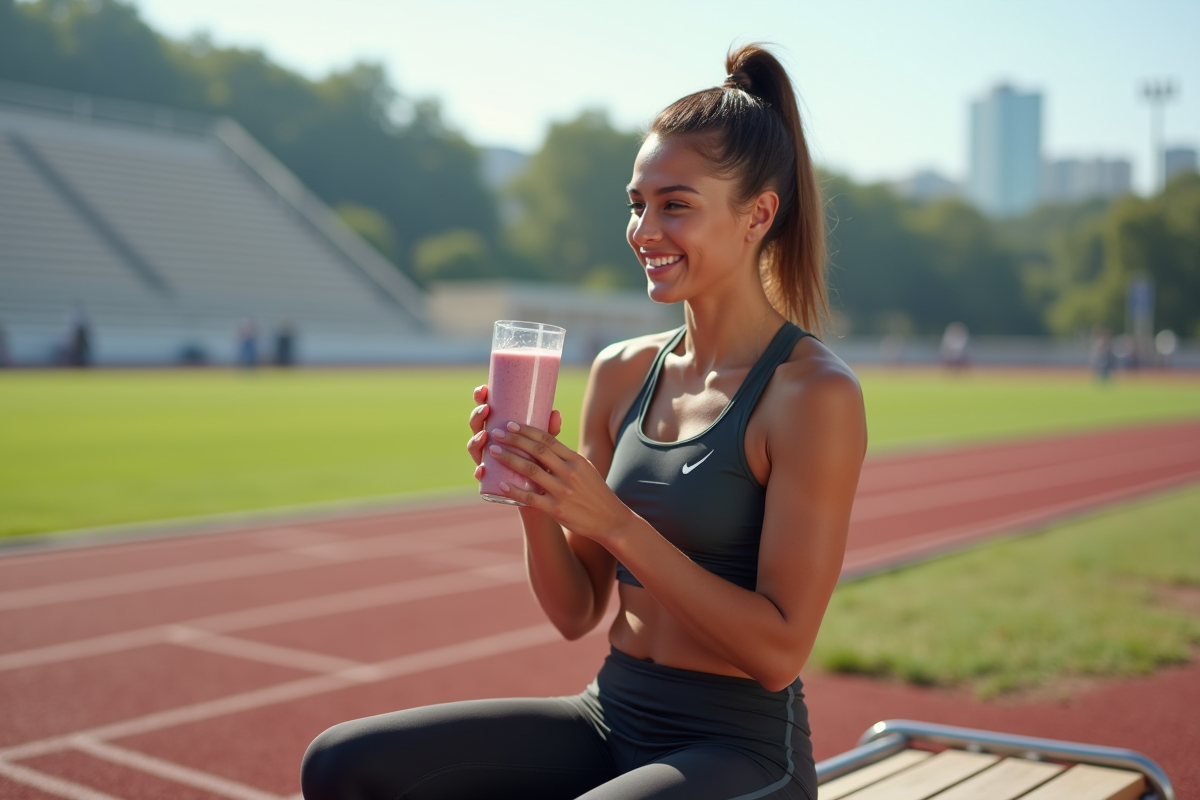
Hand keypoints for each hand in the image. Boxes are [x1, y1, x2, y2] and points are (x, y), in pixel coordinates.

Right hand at [467, 385, 562, 481]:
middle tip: (486, 409)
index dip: (480, 398)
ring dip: (475, 440)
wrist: (540, 486)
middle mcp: (488, 441)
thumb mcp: (545, 441)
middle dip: (477, 415)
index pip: (485, 408)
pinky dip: (479, 472)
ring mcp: (487, 458)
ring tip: (484, 436)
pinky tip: (482, 470)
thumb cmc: (539, 458)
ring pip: (474, 448)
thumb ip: (549, 430)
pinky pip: (480, 475)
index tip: (484, 388)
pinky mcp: (490, 477)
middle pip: (476, 425)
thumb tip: (555, 412)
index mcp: (496, 426)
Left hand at [488, 421, 633, 542]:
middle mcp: (569, 472)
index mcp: (576, 459)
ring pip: (530, 470)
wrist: (610, 520)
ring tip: (494, 452)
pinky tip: (501, 484)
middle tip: (497, 433)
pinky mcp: (556, 509)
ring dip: (509, 459)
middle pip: (537, 450)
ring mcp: (562, 490)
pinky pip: (530, 497)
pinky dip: (514, 490)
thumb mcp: (585, 469)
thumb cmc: (595, 492)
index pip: (548, 439)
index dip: (527, 430)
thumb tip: (545, 444)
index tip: (511, 424)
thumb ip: (566, 457)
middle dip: (514, 440)